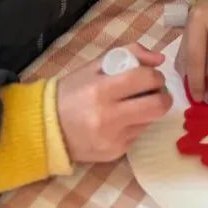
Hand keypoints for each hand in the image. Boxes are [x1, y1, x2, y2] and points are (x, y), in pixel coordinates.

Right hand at [57, 42, 171, 163]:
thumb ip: (130, 54)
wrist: (45, 128)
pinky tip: (119, 120)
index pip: (145, 79)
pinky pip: (138, 135)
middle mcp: (107, 117)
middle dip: (163, 96)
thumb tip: (160, 59)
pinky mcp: (114, 153)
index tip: (152, 76)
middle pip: (157, 106)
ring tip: (131, 104)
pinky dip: (135, 124)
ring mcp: (112, 139)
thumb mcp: (95, 66)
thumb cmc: (72, 92)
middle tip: (154, 91)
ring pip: (150, 121)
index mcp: (100, 90)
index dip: (155, 75)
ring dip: (148, 110)